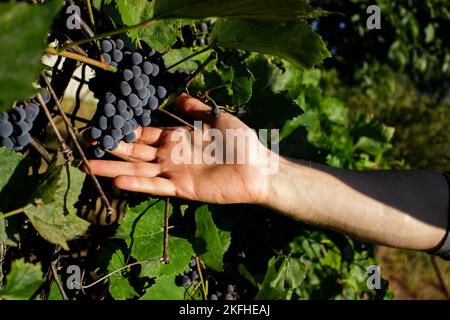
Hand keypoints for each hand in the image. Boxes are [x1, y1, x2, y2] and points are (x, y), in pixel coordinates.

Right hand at [87, 94, 273, 204]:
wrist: (257, 167)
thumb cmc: (240, 141)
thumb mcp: (217, 118)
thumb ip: (196, 109)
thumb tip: (178, 97)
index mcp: (177, 138)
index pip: (145, 134)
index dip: (125, 130)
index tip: (104, 125)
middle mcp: (171, 156)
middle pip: (135, 152)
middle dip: (111, 147)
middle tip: (86, 142)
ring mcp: (174, 173)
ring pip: (139, 171)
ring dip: (115, 168)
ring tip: (90, 165)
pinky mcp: (182, 189)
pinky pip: (156, 186)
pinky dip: (137, 185)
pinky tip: (117, 182)